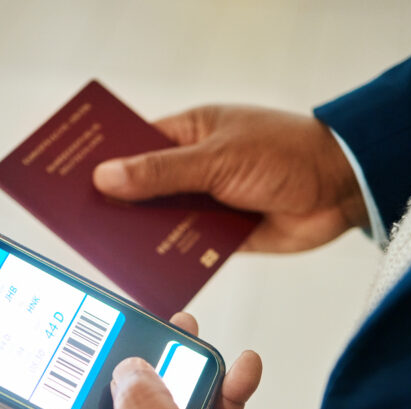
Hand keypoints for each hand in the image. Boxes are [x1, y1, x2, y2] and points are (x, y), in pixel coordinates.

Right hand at [93, 105, 367, 252]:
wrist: (341, 189)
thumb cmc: (285, 153)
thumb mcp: (217, 159)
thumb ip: (162, 172)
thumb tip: (107, 177)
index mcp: (189, 135)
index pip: (134, 144)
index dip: (103, 159)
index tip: (68, 175)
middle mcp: (194, 169)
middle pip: (143, 188)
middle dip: (117, 204)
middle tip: (78, 221)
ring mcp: (208, 203)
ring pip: (162, 222)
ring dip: (142, 235)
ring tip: (104, 250)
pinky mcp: (223, 238)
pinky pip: (187, 249)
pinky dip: (170, 258)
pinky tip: (146, 271)